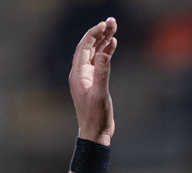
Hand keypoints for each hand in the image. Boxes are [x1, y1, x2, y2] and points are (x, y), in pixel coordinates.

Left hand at [70, 18, 116, 145]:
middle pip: (89, 47)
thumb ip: (102, 73)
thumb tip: (104, 54)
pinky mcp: (95, 81)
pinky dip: (106, 52)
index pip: (85, 47)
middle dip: (100, 33)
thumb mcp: (100, 94)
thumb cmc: (96, 117)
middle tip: (112, 21)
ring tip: (114, 28)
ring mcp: (87, 76)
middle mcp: (80, 72)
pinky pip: (99, 62)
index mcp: (78, 74)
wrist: (95, 133)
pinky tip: (113, 45)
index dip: (94, 34)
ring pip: (95, 53)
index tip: (105, 24)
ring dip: (104, 40)